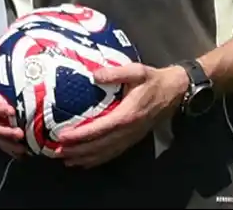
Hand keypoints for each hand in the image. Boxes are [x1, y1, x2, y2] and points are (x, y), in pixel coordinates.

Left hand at [56, 63, 188, 168]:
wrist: (175, 92)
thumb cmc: (154, 80)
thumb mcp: (137, 71)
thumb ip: (116, 73)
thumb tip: (94, 75)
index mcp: (127, 114)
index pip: (100, 128)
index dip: (80, 134)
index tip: (63, 136)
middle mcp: (128, 130)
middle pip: (100, 145)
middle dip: (77, 150)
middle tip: (56, 151)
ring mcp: (131, 137)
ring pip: (105, 152)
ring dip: (85, 157)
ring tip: (66, 159)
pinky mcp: (133, 139)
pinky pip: (113, 153)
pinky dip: (98, 160)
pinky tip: (85, 162)